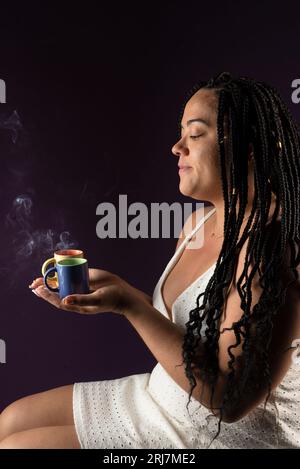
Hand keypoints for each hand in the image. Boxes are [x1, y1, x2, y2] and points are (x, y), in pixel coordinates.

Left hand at [29, 268, 151, 314]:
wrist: (123, 293)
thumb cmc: (110, 299)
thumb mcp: (96, 300)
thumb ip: (81, 299)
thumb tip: (65, 299)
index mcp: (77, 304)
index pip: (58, 300)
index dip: (47, 295)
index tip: (38, 290)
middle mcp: (76, 295)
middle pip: (57, 291)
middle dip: (44, 288)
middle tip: (33, 284)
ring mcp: (80, 285)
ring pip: (62, 282)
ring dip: (51, 280)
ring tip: (38, 278)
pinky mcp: (85, 277)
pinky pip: (71, 273)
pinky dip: (63, 271)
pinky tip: (55, 268)